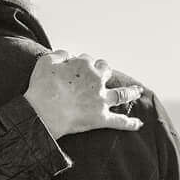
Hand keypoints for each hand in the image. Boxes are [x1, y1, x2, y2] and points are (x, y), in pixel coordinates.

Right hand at [24, 51, 143, 138]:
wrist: (42, 113)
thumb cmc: (41, 87)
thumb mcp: (46, 62)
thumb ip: (59, 55)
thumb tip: (68, 55)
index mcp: (84, 66)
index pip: (88, 60)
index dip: (82, 64)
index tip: (76, 68)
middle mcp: (96, 81)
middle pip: (106, 72)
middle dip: (105, 72)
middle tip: (104, 75)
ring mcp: (101, 100)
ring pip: (121, 94)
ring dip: (131, 92)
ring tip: (137, 91)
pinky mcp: (101, 119)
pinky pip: (119, 121)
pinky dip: (130, 123)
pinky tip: (139, 124)